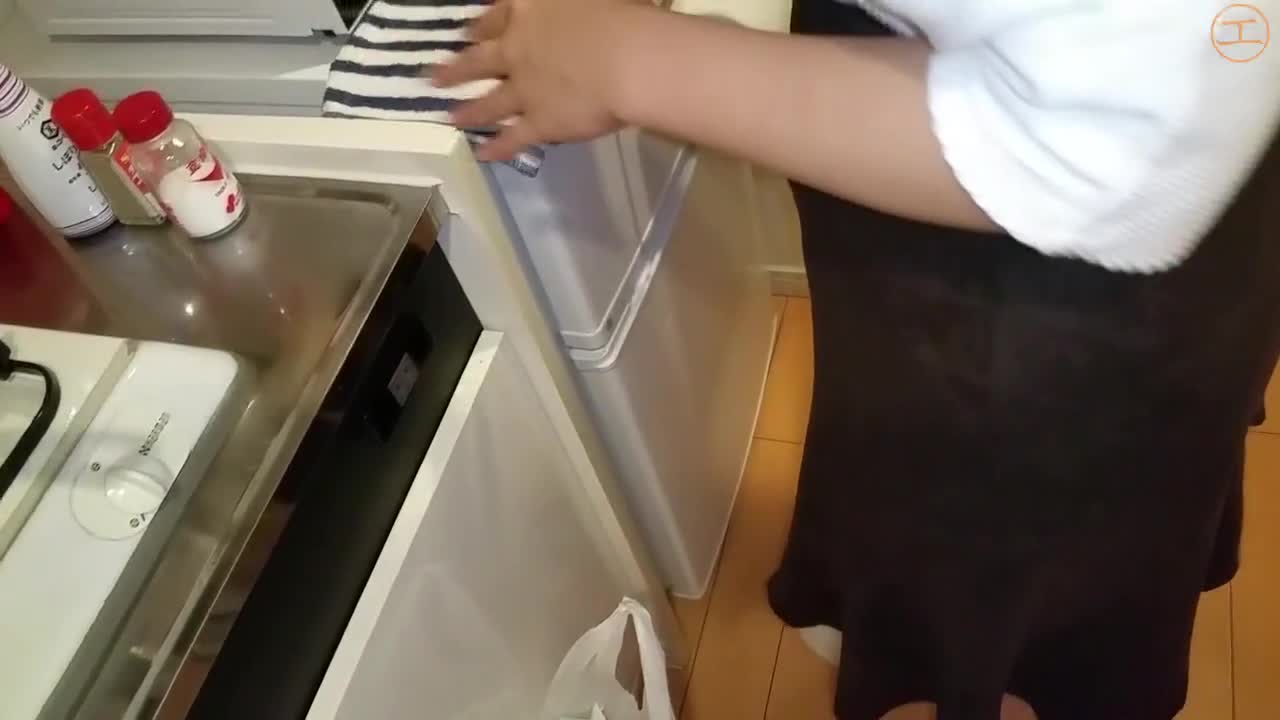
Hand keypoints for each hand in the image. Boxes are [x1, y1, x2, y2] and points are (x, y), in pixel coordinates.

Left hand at [431, 0, 639, 161]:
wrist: (630, 58)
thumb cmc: (621, 13)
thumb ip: (570, 2)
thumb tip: (569, 4)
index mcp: (531, 8)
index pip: (496, 16)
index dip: (481, 25)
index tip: (467, 32)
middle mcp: (518, 48)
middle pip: (479, 59)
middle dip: (457, 69)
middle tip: (435, 77)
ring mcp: (524, 89)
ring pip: (489, 102)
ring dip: (469, 110)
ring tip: (450, 117)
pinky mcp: (540, 123)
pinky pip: (514, 138)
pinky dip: (497, 148)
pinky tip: (482, 155)